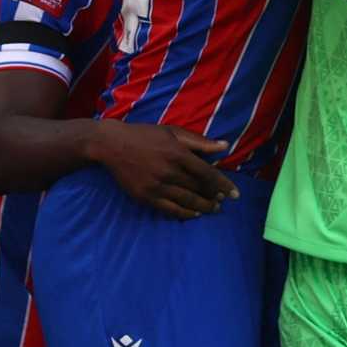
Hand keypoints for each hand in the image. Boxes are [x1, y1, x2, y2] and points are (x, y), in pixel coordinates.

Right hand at [93, 120, 240, 219]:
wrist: (111, 144)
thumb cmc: (145, 135)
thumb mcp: (173, 131)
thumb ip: (199, 142)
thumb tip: (225, 146)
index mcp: (177, 153)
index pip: (207, 173)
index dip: (223, 185)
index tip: (235, 194)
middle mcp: (168, 171)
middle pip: (198, 189)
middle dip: (214, 197)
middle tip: (223, 202)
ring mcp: (156, 186)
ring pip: (186, 201)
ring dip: (202, 207)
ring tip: (213, 209)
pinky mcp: (145, 196)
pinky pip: (169, 209)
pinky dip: (184, 214)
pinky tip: (193, 214)